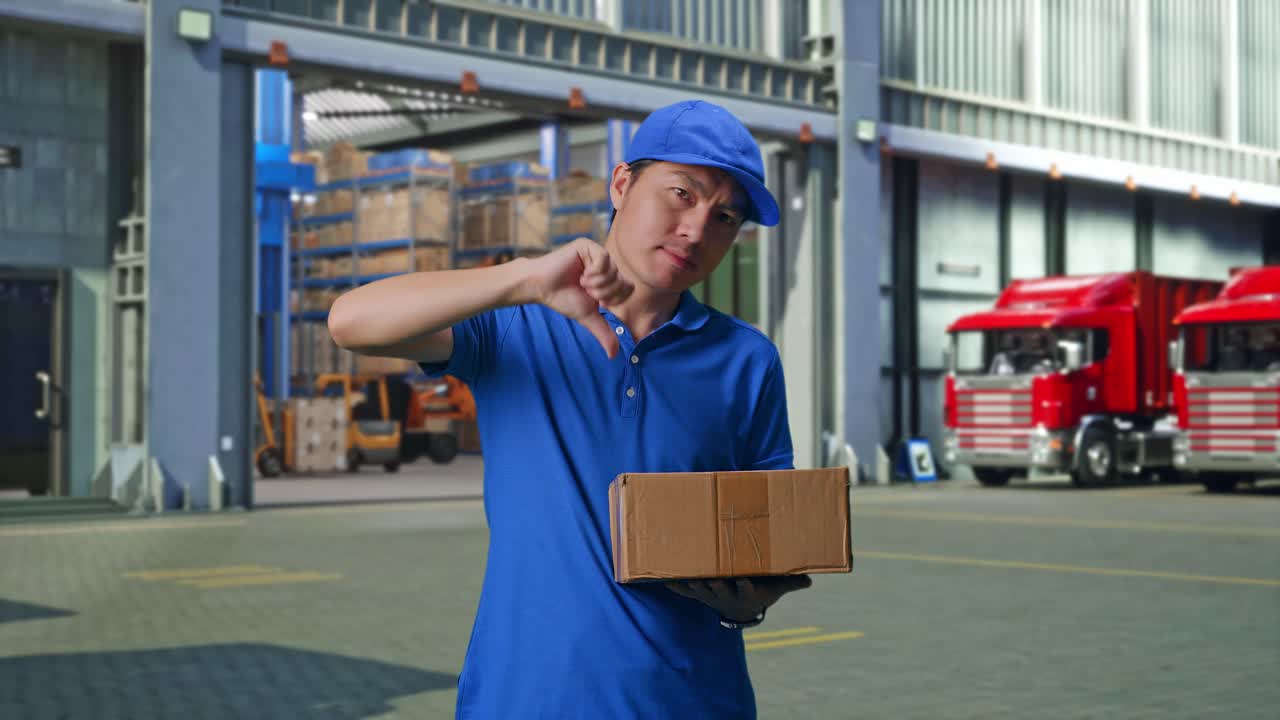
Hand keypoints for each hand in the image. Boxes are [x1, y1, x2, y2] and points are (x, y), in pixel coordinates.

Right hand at [526, 238, 633, 357]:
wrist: (541, 287)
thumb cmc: (563, 299)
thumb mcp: (588, 317)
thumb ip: (603, 333)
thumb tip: (613, 355)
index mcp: (609, 277)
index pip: (629, 288)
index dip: (613, 299)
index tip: (595, 300)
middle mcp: (606, 264)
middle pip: (623, 280)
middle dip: (604, 293)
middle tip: (587, 291)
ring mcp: (597, 253)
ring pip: (614, 271)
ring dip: (597, 284)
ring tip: (581, 282)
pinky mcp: (587, 245)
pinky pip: (604, 260)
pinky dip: (593, 273)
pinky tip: (580, 274)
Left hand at [665, 575, 812, 622]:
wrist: (740, 611)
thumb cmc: (760, 592)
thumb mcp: (776, 588)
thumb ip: (791, 582)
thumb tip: (810, 580)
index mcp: (746, 593)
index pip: (746, 589)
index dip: (744, 584)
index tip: (742, 578)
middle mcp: (727, 595)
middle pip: (720, 590)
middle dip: (714, 585)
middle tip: (710, 579)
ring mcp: (711, 595)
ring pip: (701, 590)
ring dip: (693, 584)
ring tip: (685, 576)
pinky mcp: (699, 593)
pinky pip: (686, 591)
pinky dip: (676, 587)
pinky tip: (665, 580)